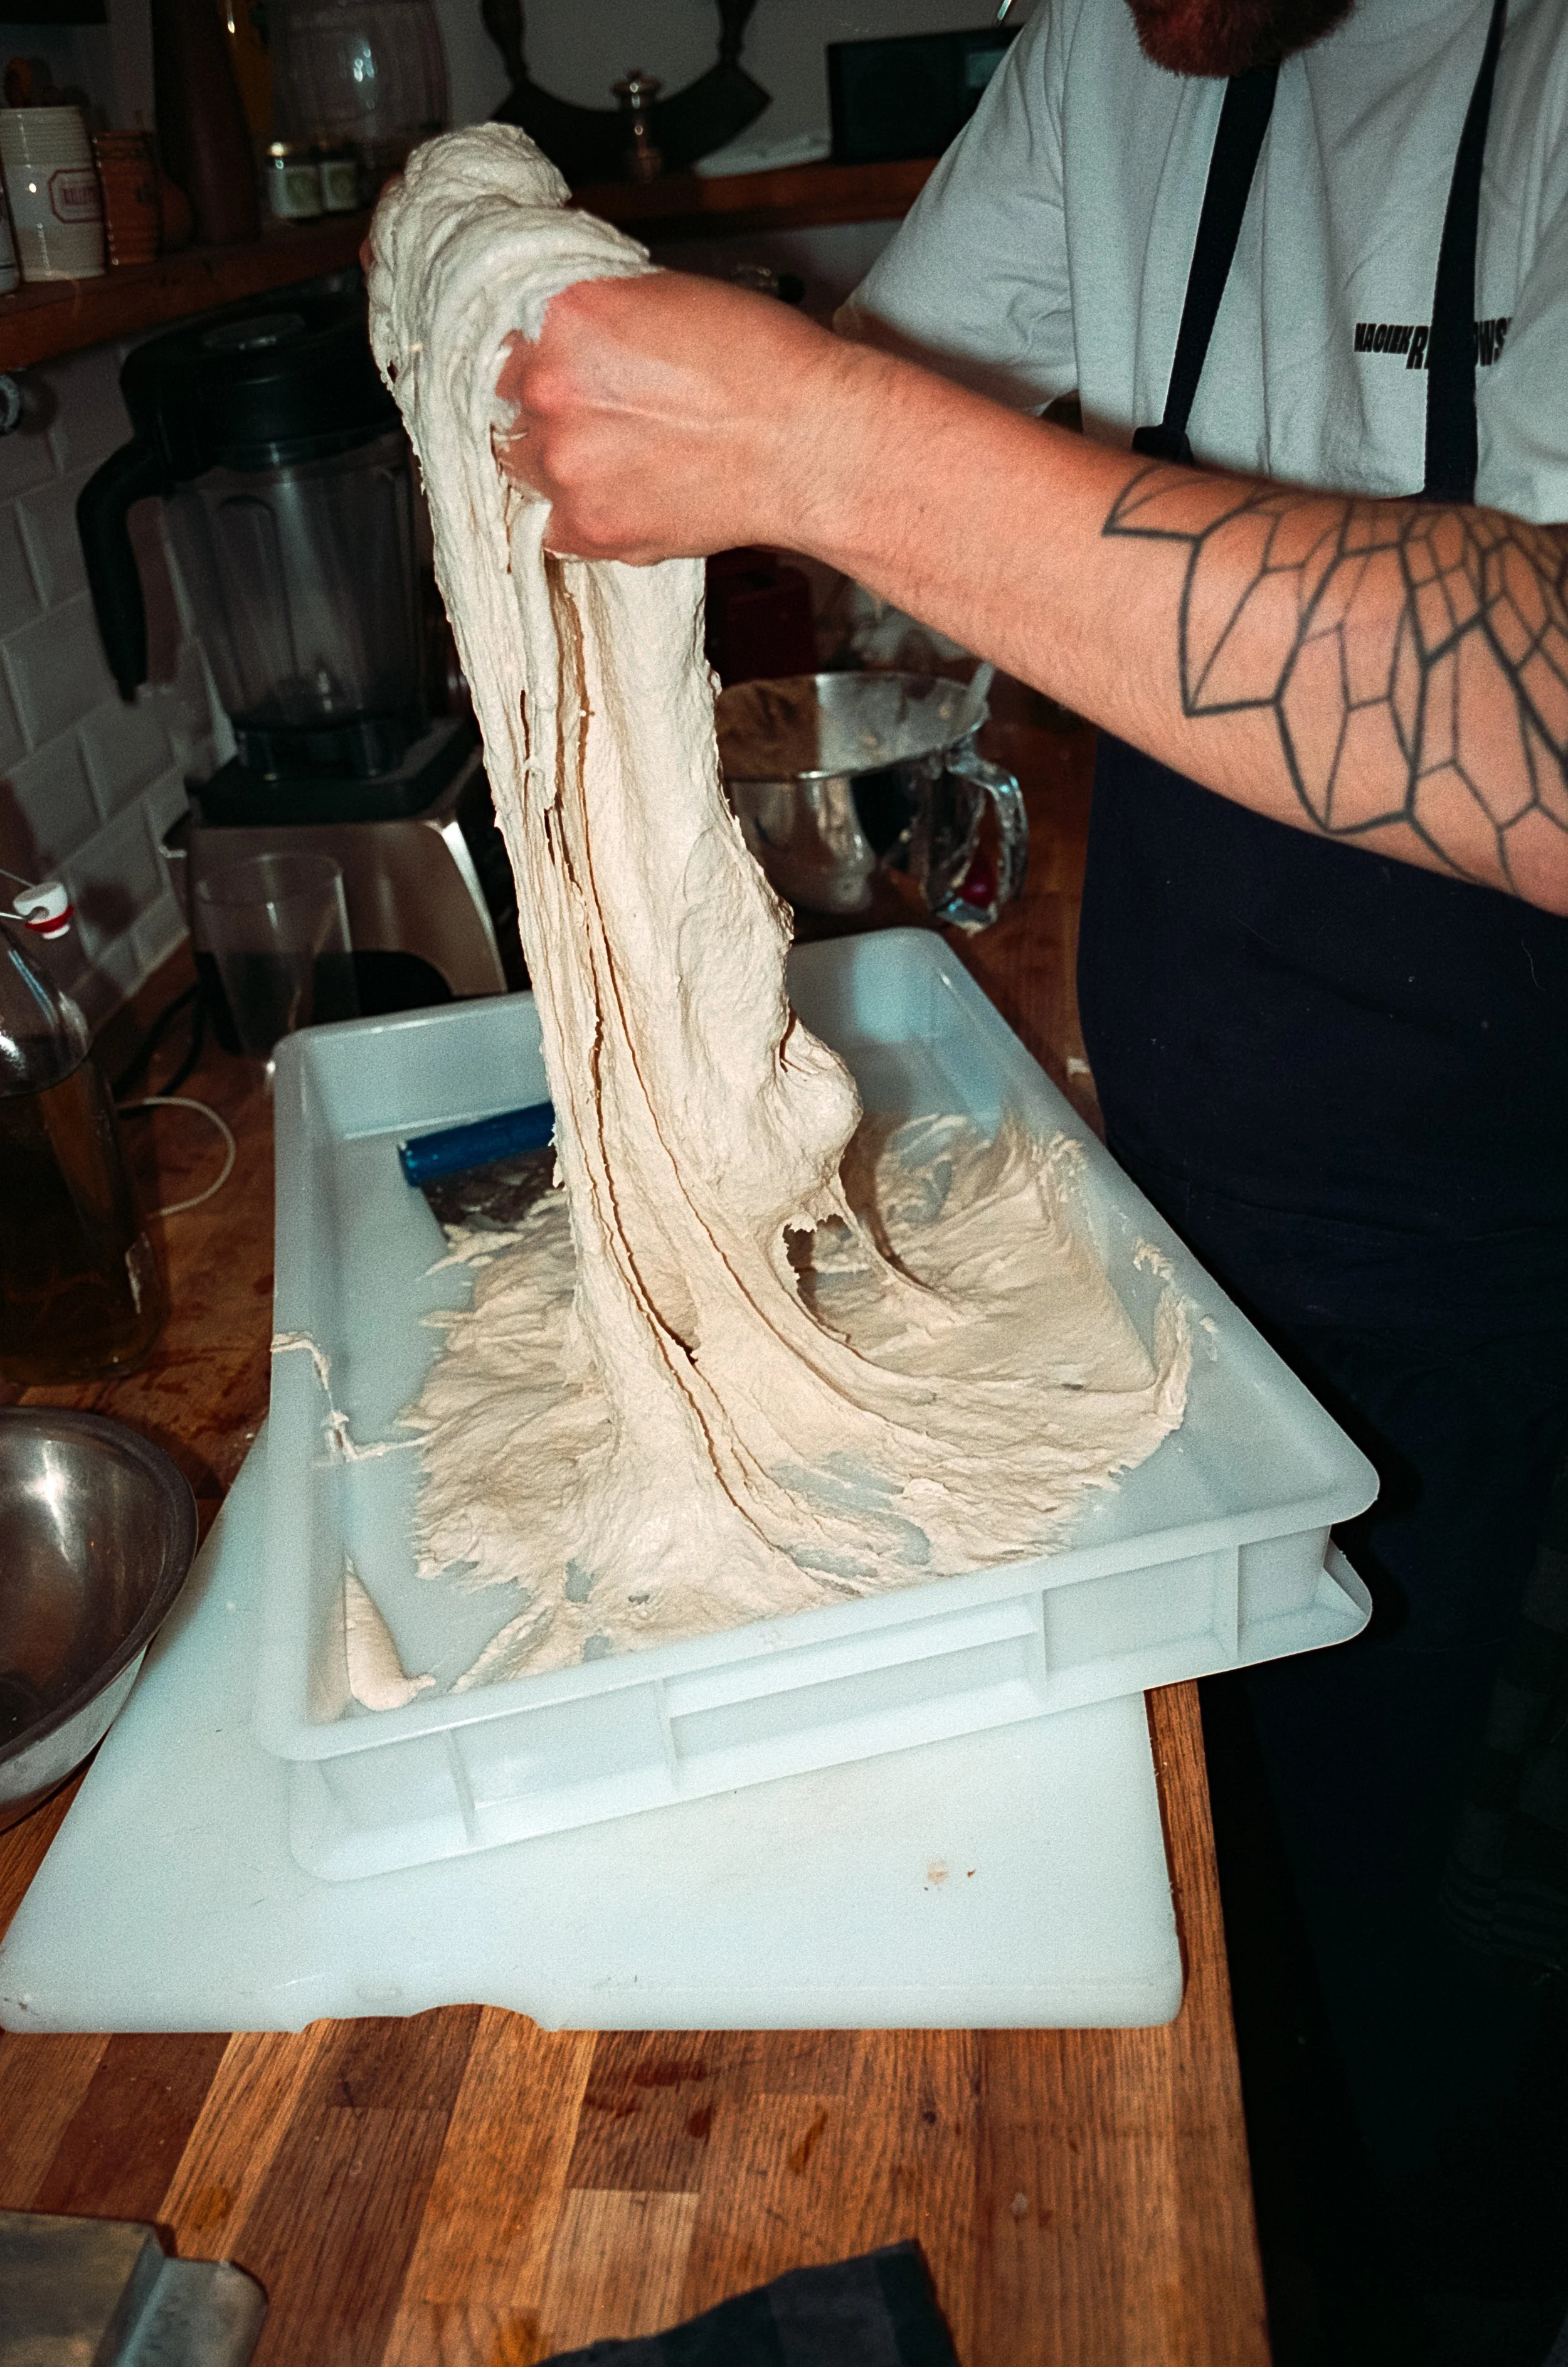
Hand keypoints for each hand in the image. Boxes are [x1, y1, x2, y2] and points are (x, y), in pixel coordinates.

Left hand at [494, 270, 852, 563]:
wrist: (811, 445)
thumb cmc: (765, 369)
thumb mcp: (672, 300)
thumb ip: (604, 323)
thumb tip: (575, 345)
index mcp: (569, 319)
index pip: (518, 345)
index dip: (546, 366)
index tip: (569, 383)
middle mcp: (552, 390)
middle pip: (517, 411)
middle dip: (556, 419)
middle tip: (611, 426)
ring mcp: (566, 465)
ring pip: (534, 471)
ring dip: (569, 470)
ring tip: (630, 465)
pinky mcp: (590, 527)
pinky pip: (560, 528)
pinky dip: (589, 519)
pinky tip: (635, 499)